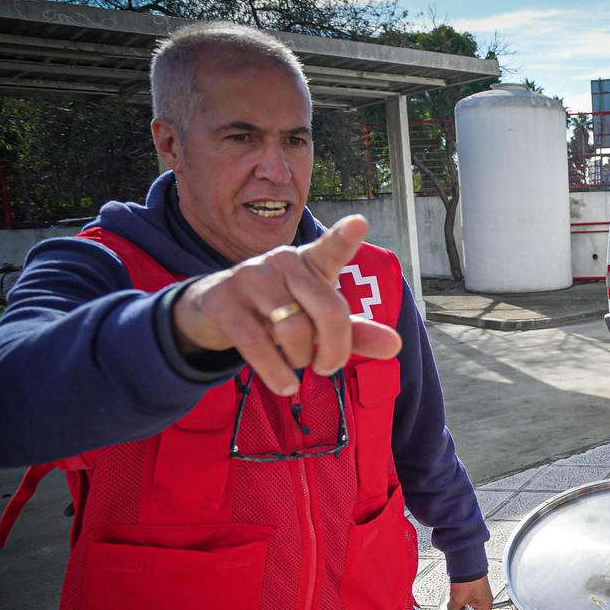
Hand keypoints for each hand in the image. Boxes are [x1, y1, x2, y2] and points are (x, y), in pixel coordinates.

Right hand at [171, 215, 401, 395]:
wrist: (214, 311)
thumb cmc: (278, 312)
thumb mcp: (317, 320)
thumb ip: (355, 332)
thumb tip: (395, 346)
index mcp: (310, 262)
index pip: (331, 249)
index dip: (344, 238)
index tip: (359, 223)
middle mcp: (282, 262)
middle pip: (329, 311)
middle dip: (336, 350)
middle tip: (327, 367)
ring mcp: (250, 278)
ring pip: (295, 331)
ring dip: (302, 361)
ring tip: (297, 364)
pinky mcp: (223, 303)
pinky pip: (259, 346)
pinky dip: (277, 374)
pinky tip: (285, 385)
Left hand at [448, 575, 494, 609]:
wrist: (467, 564)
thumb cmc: (467, 580)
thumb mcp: (457, 599)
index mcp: (484, 607)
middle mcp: (484, 603)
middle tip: (458, 606)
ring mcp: (479, 596)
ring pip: (467, 608)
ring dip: (459, 605)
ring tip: (457, 596)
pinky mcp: (474, 591)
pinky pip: (465, 600)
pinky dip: (459, 598)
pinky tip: (457, 593)